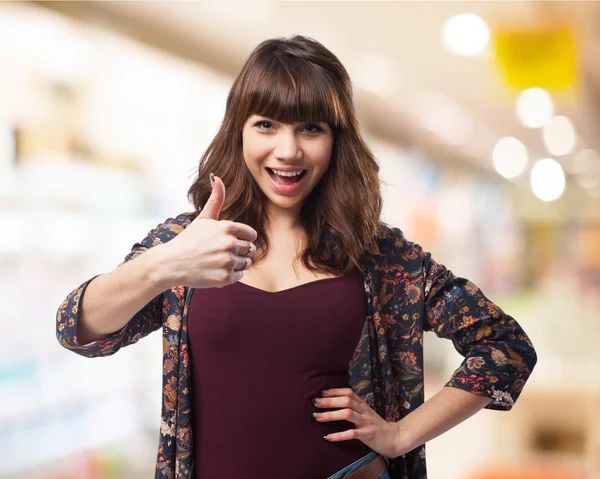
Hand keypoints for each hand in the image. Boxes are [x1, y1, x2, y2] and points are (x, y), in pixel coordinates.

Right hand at [159, 173, 257, 288]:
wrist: (171, 263)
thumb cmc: (188, 240)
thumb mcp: (203, 218)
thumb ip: (215, 199)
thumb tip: (217, 177)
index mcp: (228, 228)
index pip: (251, 235)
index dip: (242, 238)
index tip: (228, 241)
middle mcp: (230, 244)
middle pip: (249, 250)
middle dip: (238, 252)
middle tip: (219, 252)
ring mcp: (227, 262)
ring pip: (246, 263)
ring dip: (235, 264)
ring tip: (217, 261)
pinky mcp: (225, 278)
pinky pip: (239, 276)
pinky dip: (230, 275)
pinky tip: (215, 270)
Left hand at [313, 388, 413, 458]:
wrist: (396, 438)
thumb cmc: (378, 427)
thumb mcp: (366, 415)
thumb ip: (355, 409)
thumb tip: (336, 405)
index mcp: (363, 405)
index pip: (349, 393)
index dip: (335, 391)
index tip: (321, 392)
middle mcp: (364, 411)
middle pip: (346, 401)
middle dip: (329, 401)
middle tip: (315, 402)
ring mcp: (366, 423)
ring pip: (347, 414)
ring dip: (331, 415)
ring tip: (317, 417)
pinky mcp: (367, 435)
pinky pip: (351, 434)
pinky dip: (339, 435)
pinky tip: (328, 437)